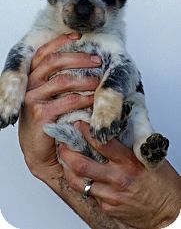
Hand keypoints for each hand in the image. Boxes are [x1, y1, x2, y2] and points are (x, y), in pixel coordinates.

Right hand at [19, 33, 100, 180]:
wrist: (40, 153)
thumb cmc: (48, 122)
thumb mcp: (51, 97)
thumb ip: (58, 80)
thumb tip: (83, 62)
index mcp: (31, 78)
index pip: (44, 53)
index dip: (61, 42)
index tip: (79, 37)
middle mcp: (29, 85)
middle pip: (53, 62)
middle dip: (78, 58)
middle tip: (97, 60)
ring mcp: (33, 99)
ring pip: (63, 80)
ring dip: (85, 79)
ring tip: (99, 81)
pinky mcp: (40, 114)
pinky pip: (67, 101)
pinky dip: (85, 98)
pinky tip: (95, 99)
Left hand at [60, 121, 180, 228]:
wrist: (168, 210)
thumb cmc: (161, 182)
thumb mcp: (146, 158)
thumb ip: (127, 146)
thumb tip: (110, 132)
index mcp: (128, 162)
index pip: (101, 143)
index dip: (85, 131)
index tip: (78, 124)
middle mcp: (117, 179)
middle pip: (82, 164)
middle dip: (67, 152)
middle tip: (63, 144)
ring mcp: (110, 195)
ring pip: (79, 182)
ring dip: (68, 170)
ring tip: (66, 160)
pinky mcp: (108, 208)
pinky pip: (89, 194)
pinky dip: (83, 184)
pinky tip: (82, 177)